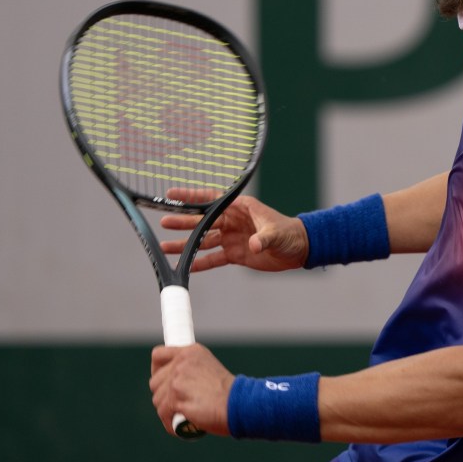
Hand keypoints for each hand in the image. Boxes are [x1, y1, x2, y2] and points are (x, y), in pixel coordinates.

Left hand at [150, 343, 234, 435]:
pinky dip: (170, 424)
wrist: (241, 404)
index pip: (158, 355)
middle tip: (178, 405)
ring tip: (183, 418)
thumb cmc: (230, 394)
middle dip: (163, 396)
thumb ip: (191, 371)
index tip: (165, 383)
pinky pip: (164, 414)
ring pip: (158, 400)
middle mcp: (182, 362)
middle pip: (155, 382)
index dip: (158, 371)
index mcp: (190, 352)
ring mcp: (178, 380)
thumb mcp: (209, 370)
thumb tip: (173, 383)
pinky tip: (181, 427)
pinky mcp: (176, 399)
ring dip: (167, 412)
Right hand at [160, 191, 308, 272]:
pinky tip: (186, 267)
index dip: (192, 197)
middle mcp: (232, 221)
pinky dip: (201, 263)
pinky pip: (214, 258)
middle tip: (163, 222)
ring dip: (186, 245)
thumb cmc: (289, 233)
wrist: (298, 249)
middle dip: (183, 222)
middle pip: (202, 221)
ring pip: (204, 241)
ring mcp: (232, 237)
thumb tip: (254, 245)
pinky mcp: (235, 254)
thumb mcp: (277, 233)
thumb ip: (264, 238)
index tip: (172, 194)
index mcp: (240, 208)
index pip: (212, 200)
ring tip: (165, 247)